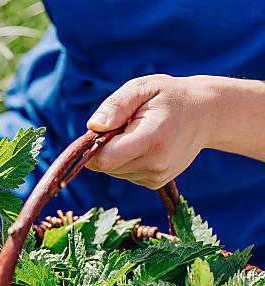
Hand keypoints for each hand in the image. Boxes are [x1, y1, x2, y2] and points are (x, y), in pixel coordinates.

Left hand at [86, 74, 219, 188]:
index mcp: (151, 140)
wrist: (206, 115)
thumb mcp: (143, 88)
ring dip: (116, 153)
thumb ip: (116, 106)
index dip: (93, 147)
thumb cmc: (170, 97)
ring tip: (137, 133)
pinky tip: (143, 145)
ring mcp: (156, 177)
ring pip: (113, 171)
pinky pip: (125, 174)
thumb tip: (93, 127)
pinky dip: (126, 160)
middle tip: (125, 126)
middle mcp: (155, 165)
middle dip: (105, 147)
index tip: (102, 129)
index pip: (105, 160)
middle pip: (106, 167)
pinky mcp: (155, 183)